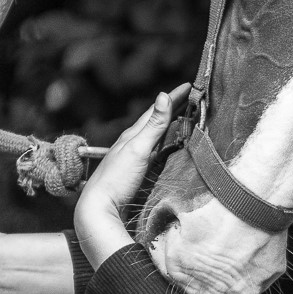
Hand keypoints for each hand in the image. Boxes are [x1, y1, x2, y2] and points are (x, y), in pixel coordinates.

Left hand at [74, 83, 189, 264]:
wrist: (99, 208)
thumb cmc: (116, 179)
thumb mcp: (137, 149)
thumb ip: (153, 125)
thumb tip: (163, 95)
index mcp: (132, 135)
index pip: (156, 110)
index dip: (173, 97)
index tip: (190, 85)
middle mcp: (133, 143)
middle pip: (157, 121)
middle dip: (174, 108)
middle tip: (193, 99)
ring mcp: (135, 159)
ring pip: (157, 136)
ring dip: (172, 126)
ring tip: (186, 119)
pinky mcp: (138, 173)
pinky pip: (157, 152)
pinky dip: (168, 144)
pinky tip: (172, 148)